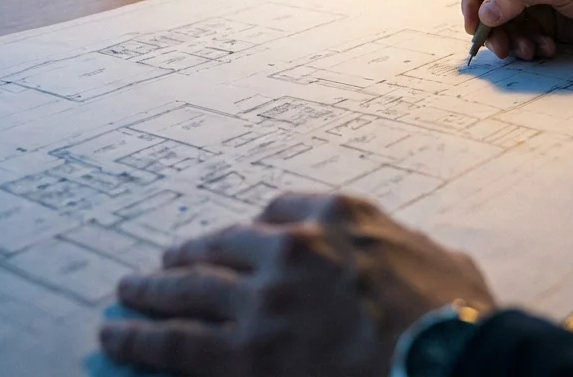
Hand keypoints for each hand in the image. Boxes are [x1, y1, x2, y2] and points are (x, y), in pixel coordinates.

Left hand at [99, 193, 495, 376]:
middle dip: (184, 259)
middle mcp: (291, 250)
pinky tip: (116, 335)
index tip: (236, 241)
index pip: (278, 211)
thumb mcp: (440, 256)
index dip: (249, 230)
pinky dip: (138, 337)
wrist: (447, 361)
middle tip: (159, 267)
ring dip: (150, 293)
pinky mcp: (243, 356)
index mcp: (338, 218)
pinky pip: (173, 343)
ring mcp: (263, 303)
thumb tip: (406, 254)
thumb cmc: (456, 316)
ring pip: (187, 290)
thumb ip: (405, 245)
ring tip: (127, 296)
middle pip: (218, 248)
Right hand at [461, 0, 572, 59]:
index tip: (474, 22)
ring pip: (504, 26)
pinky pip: (523, 39)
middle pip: (488, 3)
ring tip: (530, 52)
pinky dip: (529, 47)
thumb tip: (485, 12)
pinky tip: (548, 50)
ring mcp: (535, 2)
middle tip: (501, 48)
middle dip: (492, 27)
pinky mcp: (546, 24)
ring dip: (512, 42)